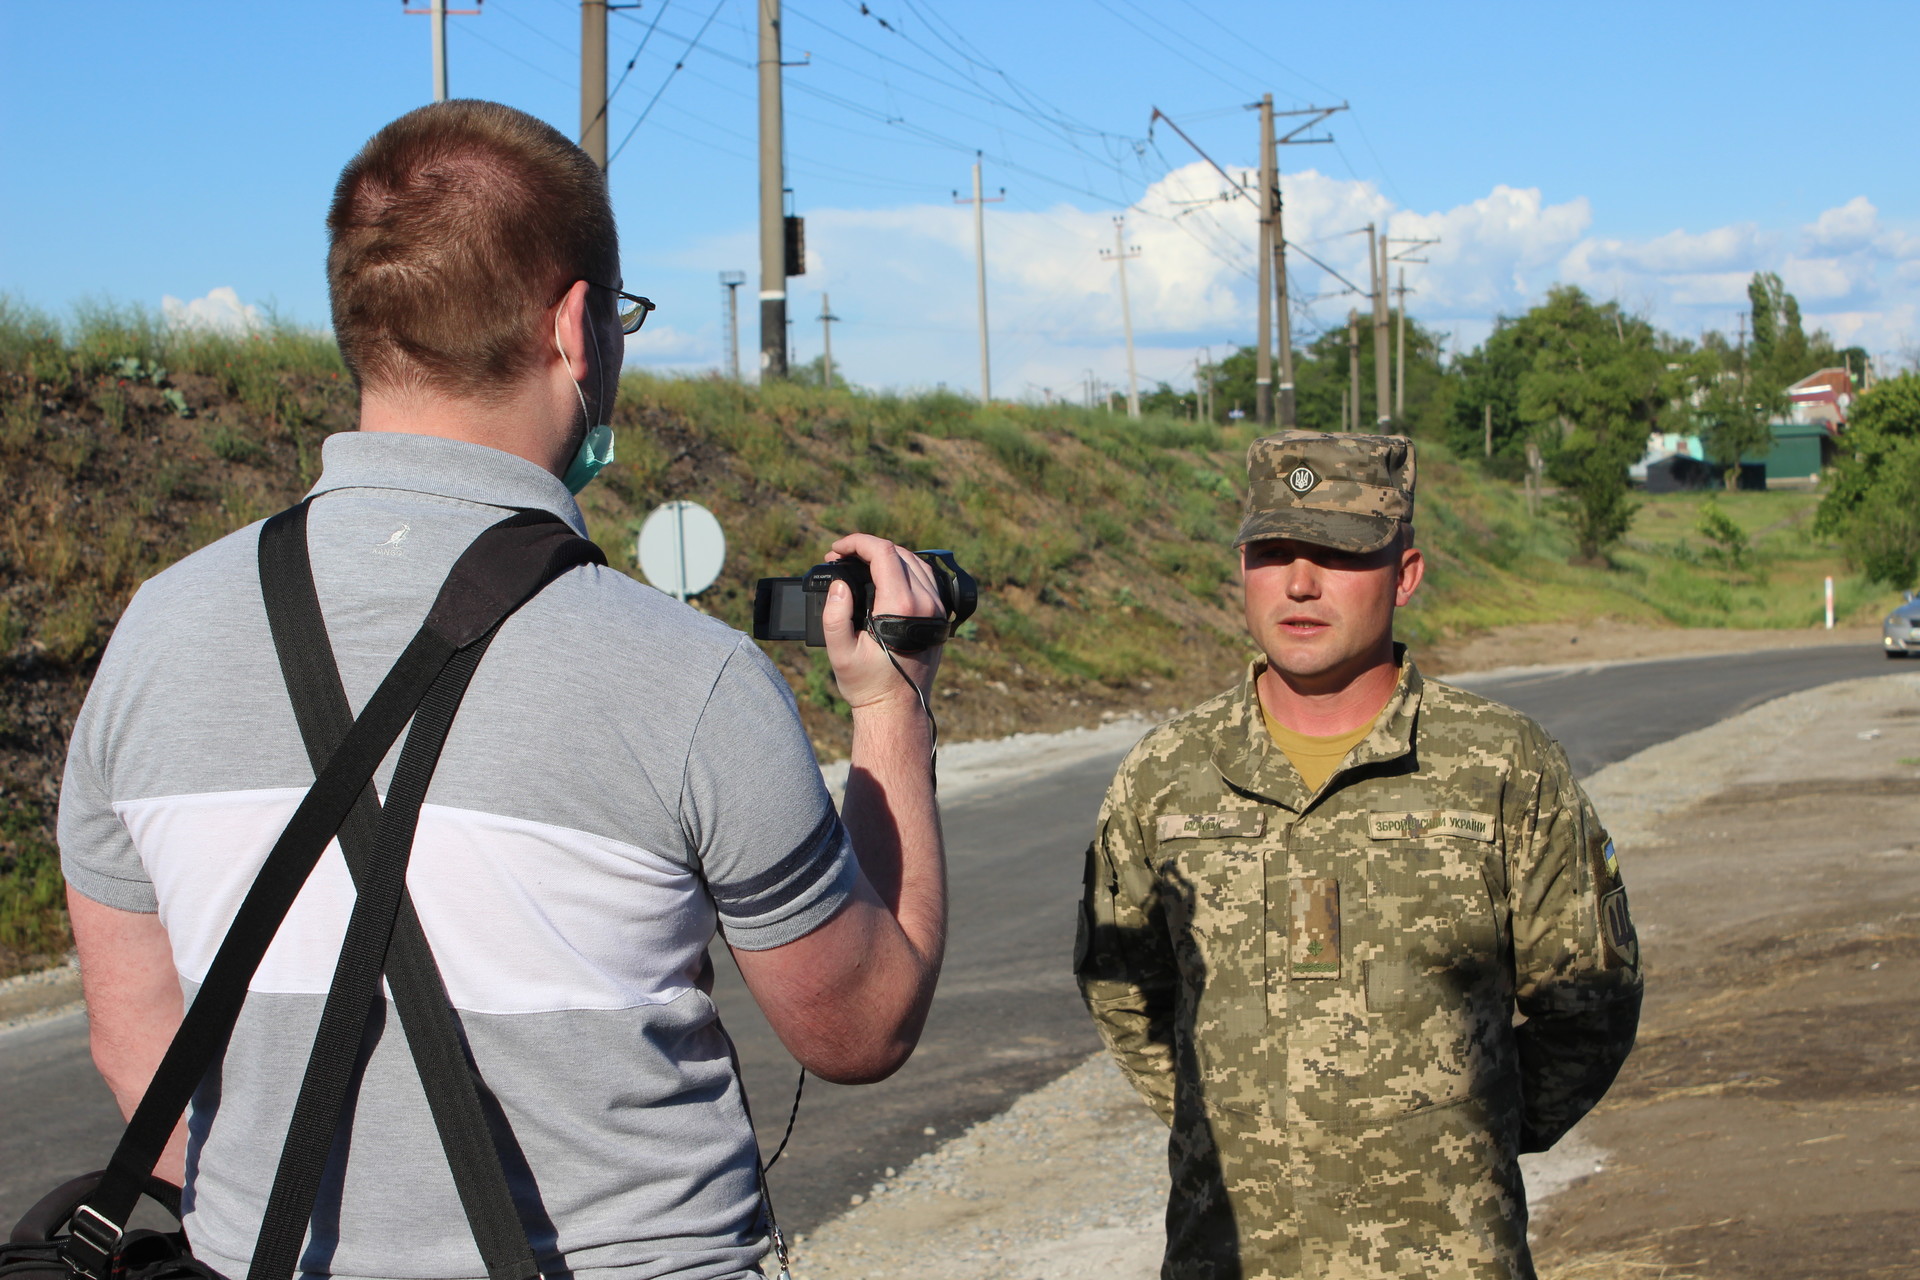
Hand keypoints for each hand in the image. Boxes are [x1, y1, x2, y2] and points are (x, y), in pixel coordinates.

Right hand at [821, 533, 944, 712]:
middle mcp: (925, 603)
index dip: (856, 543)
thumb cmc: (868, 685)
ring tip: (859, 564)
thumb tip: (840, 583)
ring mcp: (937, 608)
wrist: (898, 709)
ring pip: (915, 562)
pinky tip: (884, 575)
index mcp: (902, 607)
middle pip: (899, 553)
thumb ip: (835, 615)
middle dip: (867, 548)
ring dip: (886, 555)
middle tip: (841, 559)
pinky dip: (903, 568)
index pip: (884, 553)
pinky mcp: (940, 615)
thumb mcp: (840, 653)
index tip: (835, 549)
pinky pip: (925, 578)